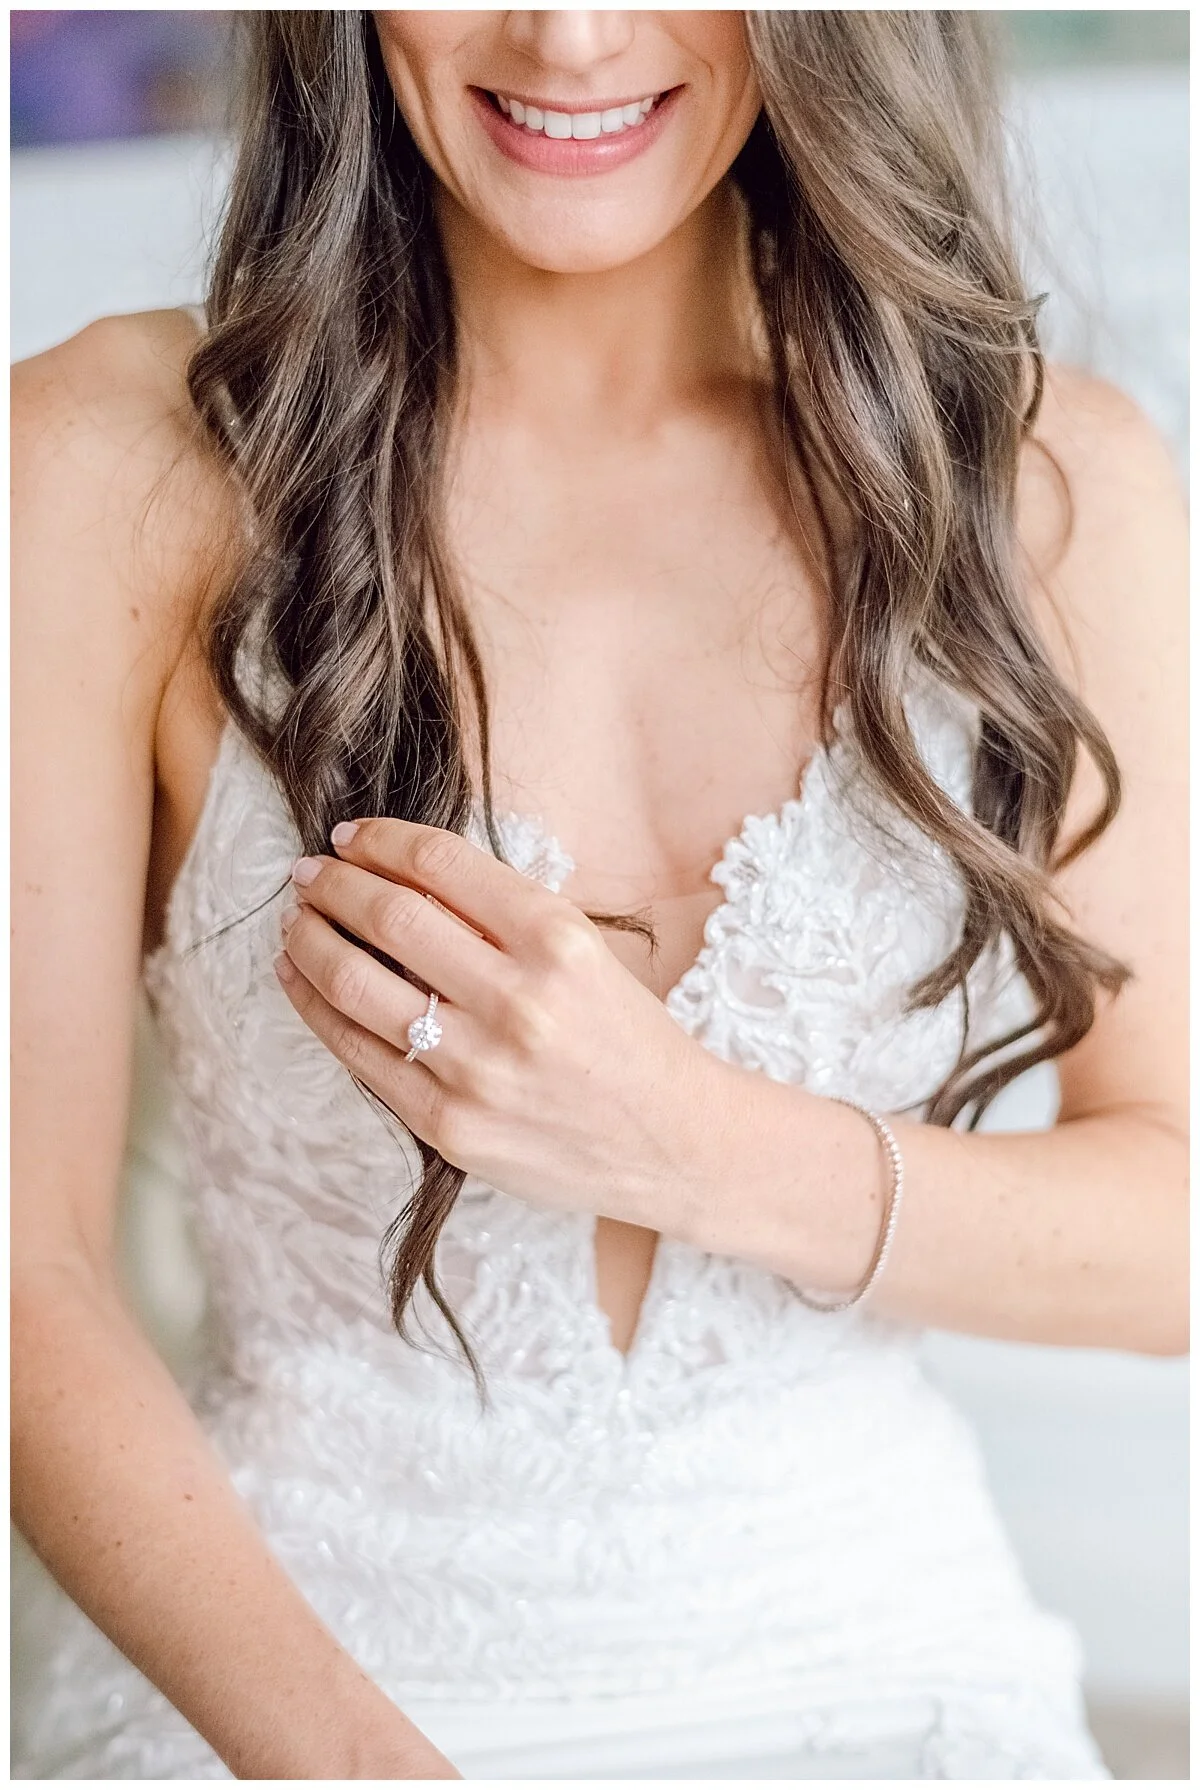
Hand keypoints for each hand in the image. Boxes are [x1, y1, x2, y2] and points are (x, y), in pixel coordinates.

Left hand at [273, 817, 727, 1230]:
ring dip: (310, 940)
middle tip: (309, 873)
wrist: (672, 1142)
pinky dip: (316, 1007)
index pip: (440, 866)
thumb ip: (502, 916)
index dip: (381, 841)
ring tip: (296, 921)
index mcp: (557, 940)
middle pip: (389, 917)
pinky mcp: (450, 1124)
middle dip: (333, 885)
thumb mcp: (586, 951)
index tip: (351, 837)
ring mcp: (477, 1067)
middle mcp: (516, 1000)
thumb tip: (398, 876)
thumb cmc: (629, 1038)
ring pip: (357, 983)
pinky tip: (301, 979)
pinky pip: (361, 1054)